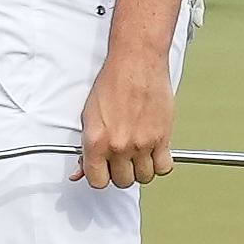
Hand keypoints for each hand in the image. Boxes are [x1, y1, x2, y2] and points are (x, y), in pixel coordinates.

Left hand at [78, 51, 173, 190]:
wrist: (136, 62)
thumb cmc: (113, 81)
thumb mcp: (89, 115)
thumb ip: (85, 147)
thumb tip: (80, 170)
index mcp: (96, 141)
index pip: (97, 181)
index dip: (100, 177)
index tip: (104, 171)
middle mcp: (119, 145)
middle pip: (123, 181)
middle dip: (121, 172)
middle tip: (121, 159)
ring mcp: (142, 143)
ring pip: (144, 177)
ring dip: (141, 169)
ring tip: (138, 155)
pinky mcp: (162, 137)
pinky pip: (164, 167)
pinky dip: (160, 163)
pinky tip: (155, 153)